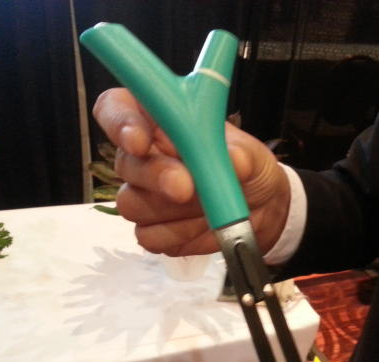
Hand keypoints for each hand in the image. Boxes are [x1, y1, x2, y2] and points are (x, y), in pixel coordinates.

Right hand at [93, 88, 290, 255]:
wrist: (261, 209)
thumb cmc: (247, 166)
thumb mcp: (253, 153)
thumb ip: (243, 154)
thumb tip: (234, 160)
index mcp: (159, 119)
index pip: (116, 107)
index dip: (119, 121)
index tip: (139, 141)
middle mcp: (142, 155)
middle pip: (124, 163)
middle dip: (155, 176)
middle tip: (185, 187)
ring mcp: (143, 194)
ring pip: (131, 204)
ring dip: (171, 211)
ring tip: (210, 208)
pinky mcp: (152, 229)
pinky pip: (148, 236)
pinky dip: (178, 235)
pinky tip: (202, 227)